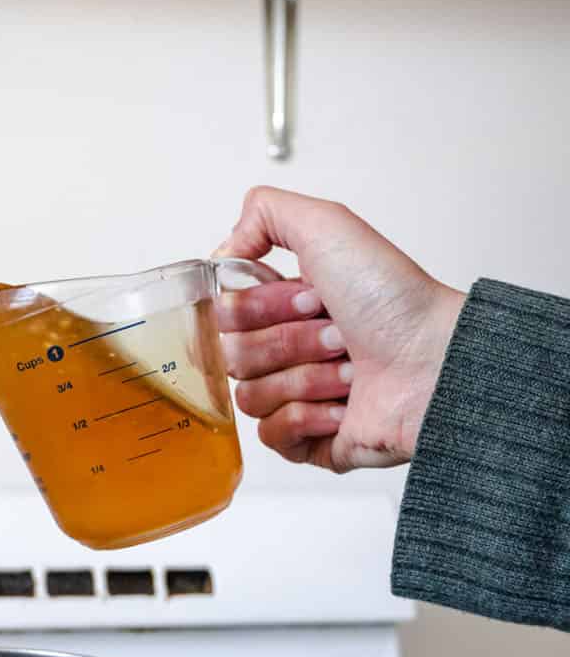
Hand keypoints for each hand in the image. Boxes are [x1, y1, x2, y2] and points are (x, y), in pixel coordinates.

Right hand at [214, 187, 464, 471]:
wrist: (435, 361)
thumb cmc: (395, 300)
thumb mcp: (328, 224)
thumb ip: (263, 213)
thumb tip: (223, 255)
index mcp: (287, 305)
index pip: (225, 314)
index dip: (259, 307)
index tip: (309, 296)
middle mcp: (291, 349)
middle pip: (233, 356)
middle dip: (286, 341)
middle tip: (337, 333)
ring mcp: (299, 397)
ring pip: (249, 397)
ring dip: (304, 378)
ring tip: (350, 369)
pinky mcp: (310, 442)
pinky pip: (269, 436)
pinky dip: (305, 417)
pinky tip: (342, 406)